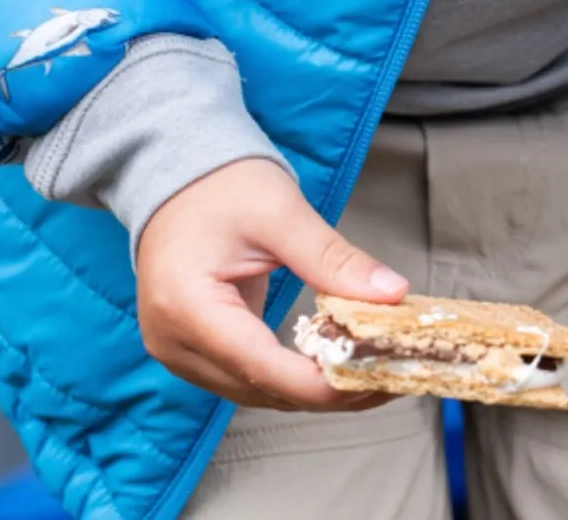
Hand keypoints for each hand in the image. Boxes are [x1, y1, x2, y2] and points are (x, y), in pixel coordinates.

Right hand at [135, 157, 409, 410]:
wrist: (178, 175)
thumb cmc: (219, 186)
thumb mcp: (281, 213)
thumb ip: (333, 259)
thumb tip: (390, 294)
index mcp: (186, 307)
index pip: (262, 366)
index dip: (322, 382)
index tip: (377, 376)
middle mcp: (175, 342)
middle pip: (262, 389)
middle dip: (330, 390)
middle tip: (393, 375)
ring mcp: (180, 352)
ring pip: (258, 392)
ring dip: (315, 389)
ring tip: (374, 371)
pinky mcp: (195, 350)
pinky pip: (249, 377)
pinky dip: (294, 375)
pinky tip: (335, 362)